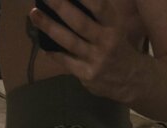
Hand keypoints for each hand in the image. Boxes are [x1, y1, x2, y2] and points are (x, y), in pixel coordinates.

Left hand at [28, 0, 144, 104]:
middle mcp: (106, 41)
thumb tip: (75, 0)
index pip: (98, 5)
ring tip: (34, 14)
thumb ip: (98, 12)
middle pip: (79, 22)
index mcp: (113, 24)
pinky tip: (42, 43)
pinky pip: (66, 62)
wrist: (132, 81)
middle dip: (60, 6)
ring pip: (69, 42)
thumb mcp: (115, 26)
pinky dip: (53, 52)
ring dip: (49, 27)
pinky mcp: (88, 75)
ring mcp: (96, 60)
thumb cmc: (118, 46)